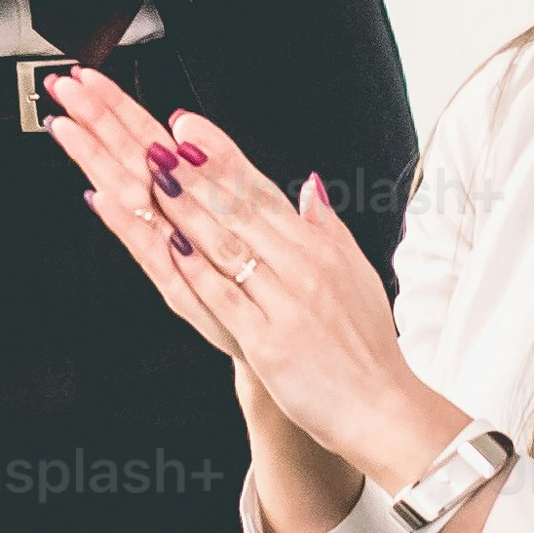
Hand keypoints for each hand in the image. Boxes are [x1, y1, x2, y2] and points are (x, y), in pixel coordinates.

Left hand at [53, 79, 430, 467]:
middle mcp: (301, 266)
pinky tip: (168, 243)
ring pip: (228, 244)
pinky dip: (196, 269)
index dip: (220, 155)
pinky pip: (226, 298)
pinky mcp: (269, 342)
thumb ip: (325, 228)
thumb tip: (309, 186)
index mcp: (316, 247)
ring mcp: (285, 302)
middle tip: (153, 137)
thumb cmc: (365, 344)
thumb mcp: (354, 273)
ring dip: (186, 207)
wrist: (382, 407)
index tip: (186, 125)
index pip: (260, 189)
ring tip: (151, 174)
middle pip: (237, 208)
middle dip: (192, 170)